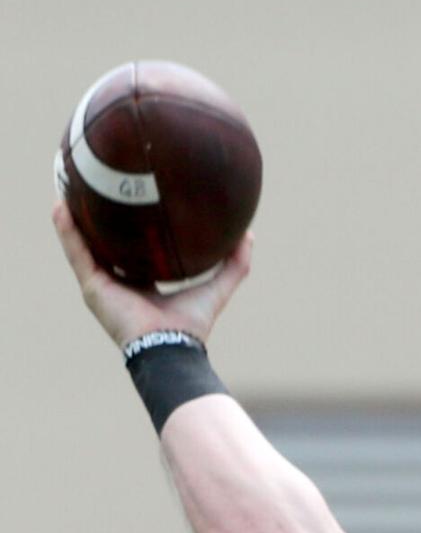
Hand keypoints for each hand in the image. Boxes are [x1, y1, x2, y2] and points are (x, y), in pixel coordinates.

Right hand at [51, 199, 251, 349]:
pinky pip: (76, 253)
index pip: (134, 252)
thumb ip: (234, 265)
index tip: (131, 201)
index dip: (131, 229)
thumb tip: (248, 235)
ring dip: (74, 218)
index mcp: (144, 285)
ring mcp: (103, 286)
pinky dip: (67, 231)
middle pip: (105, 245)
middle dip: (98, 218)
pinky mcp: (92, 288)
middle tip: (94, 185)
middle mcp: (121, 283)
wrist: (170, 347)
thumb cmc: (191, 326)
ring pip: (84, 245)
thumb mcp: (217, 288)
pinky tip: (60, 205)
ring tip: (67, 184)